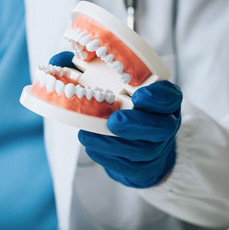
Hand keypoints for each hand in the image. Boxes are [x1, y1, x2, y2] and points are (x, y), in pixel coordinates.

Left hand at [49, 52, 181, 187]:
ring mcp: (156, 150)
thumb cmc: (122, 107)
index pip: (170, 97)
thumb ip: (87, 69)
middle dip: (137, 124)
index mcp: (162, 101)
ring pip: (140, 151)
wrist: (138, 145)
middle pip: (160, 128)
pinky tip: (92, 146)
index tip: (140, 95)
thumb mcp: (113, 87)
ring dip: (111, 144)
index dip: (158, 97)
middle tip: (114, 120)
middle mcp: (165, 125)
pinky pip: (126, 167)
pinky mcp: (142, 170)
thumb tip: (58, 59)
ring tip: (87, 134)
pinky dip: (106, 157)